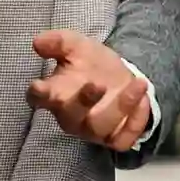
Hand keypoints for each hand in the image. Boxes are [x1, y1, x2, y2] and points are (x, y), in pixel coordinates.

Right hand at [26, 29, 152, 150]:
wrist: (119, 76)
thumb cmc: (90, 63)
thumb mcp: (76, 46)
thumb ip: (58, 42)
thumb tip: (37, 41)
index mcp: (54, 94)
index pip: (38, 98)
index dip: (38, 94)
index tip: (39, 85)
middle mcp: (70, 117)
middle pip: (70, 116)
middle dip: (83, 102)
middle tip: (97, 84)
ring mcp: (92, 130)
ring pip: (100, 128)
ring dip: (120, 106)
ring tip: (137, 82)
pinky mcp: (114, 138)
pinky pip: (123, 139)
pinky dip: (135, 121)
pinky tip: (142, 99)